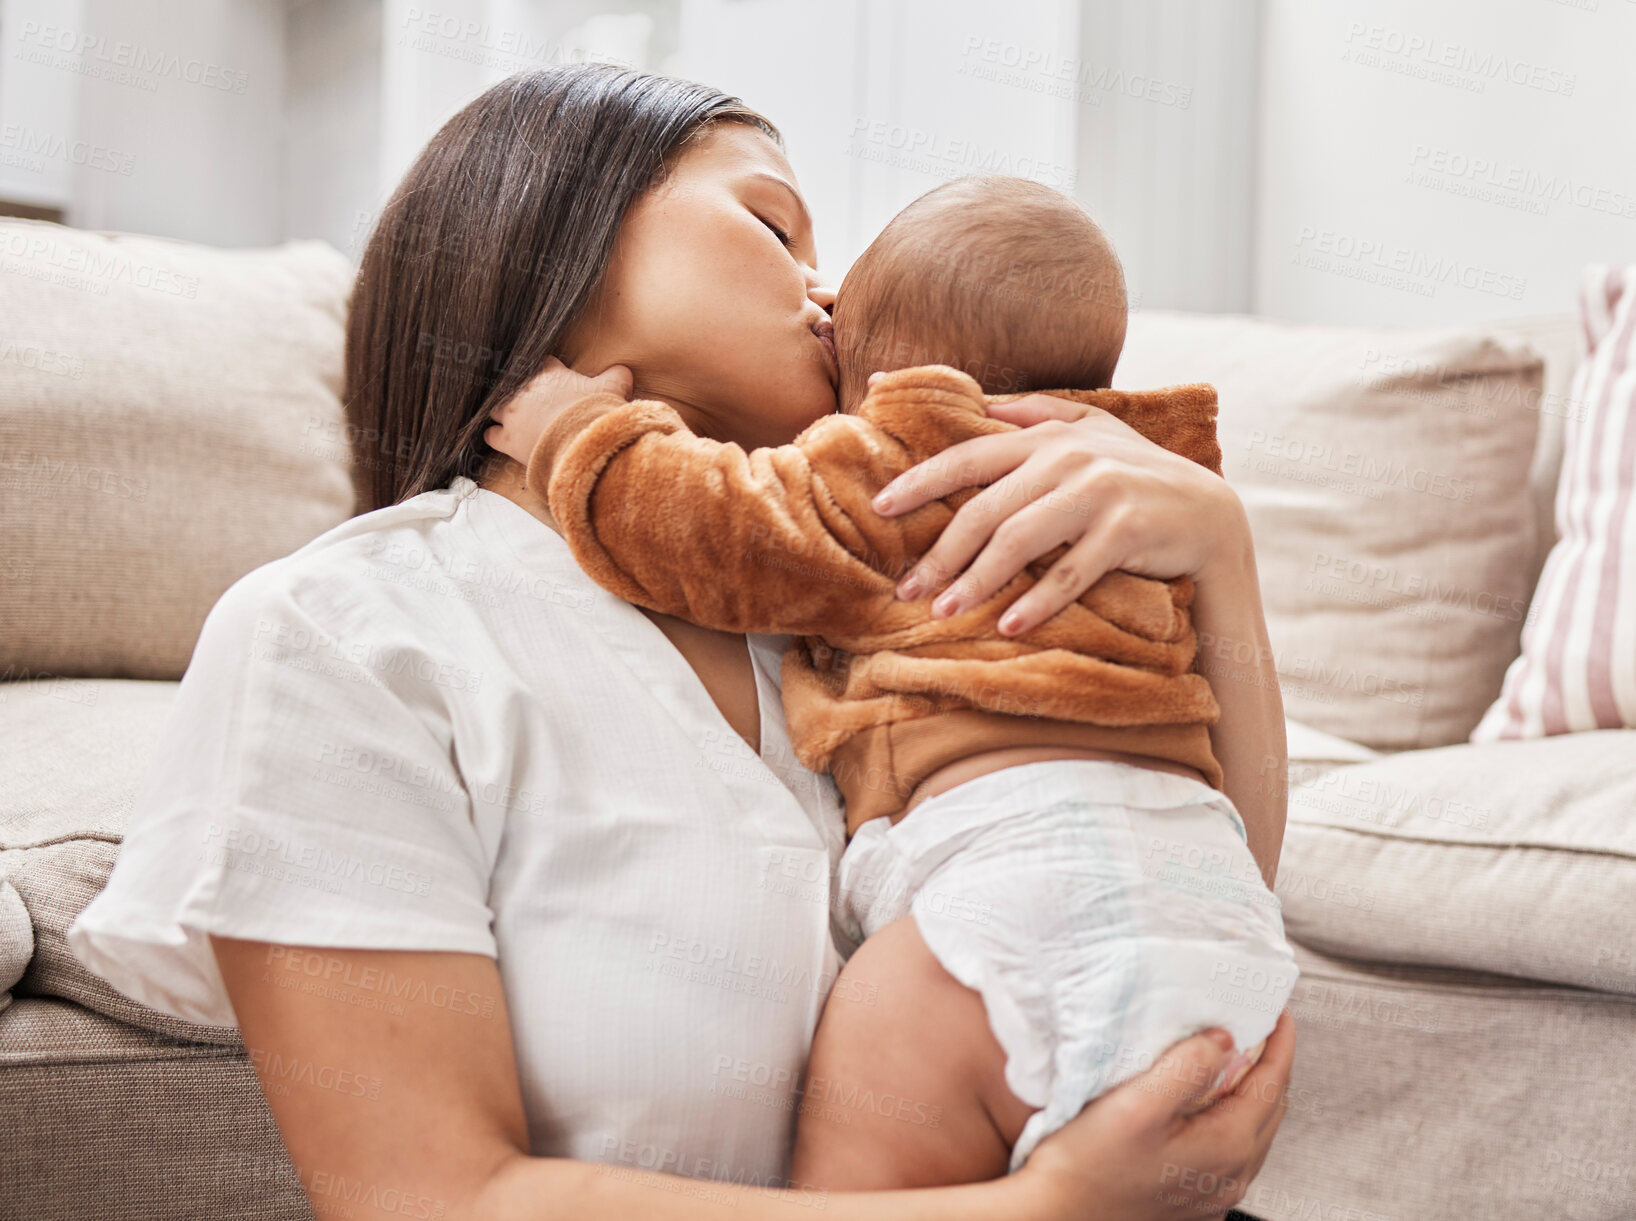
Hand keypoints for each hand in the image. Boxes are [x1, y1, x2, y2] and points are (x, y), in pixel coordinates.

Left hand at [484, 356, 632, 466]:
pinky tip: (502, 439)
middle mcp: (523, 389)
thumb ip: (616, 375)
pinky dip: (495, 436)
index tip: (547, 378)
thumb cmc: (594, 414)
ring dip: (502, 411)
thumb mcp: (612, 389)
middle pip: (509, 383)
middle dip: (515, 390)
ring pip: (495, 406)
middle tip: (526, 400)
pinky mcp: (506, 438)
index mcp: (547, 373)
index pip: (537, 361)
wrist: (580, 443)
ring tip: (512, 418)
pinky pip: (491, 434)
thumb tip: (624, 370)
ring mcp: (511, 413)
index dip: (541, 370)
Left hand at [870, 390, 1247, 636]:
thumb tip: (980, 404)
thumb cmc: (1138, 474)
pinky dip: (1037, 601)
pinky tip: (1008, 625)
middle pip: (985, 510)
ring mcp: (1099, 494)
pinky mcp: (1126, 531)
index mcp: (1048, 437)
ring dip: (977, 581)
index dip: (920, 481)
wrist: (1210, 514)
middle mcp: (1068, 460)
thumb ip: (1037, 413)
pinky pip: (1070, 573)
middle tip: (906, 591)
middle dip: (940, 554)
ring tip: (944, 613)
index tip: (879, 507)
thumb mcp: (1094, 429)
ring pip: (1019, 542)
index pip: (968, 457)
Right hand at [1017, 1010, 1295, 1220]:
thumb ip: (1186, 1068)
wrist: (1055, 1213)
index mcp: (1226, 1147)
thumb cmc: (1087, 1167)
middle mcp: (1230, 1176)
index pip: (1272, 1084)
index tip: (1278, 1011)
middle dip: (1270, 1064)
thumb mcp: (1137, 1104)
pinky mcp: (1192, 1199)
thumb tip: (1223, 1040)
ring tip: (1235, 1059)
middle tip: (1261, 1028)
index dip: (1280, 1042)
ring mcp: (1213, 1192)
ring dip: (1251, 1092)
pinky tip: (1206, 1104)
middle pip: (1270, 1108)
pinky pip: (1230, 1151)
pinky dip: (1230, 1117)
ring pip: (1252, 1131)